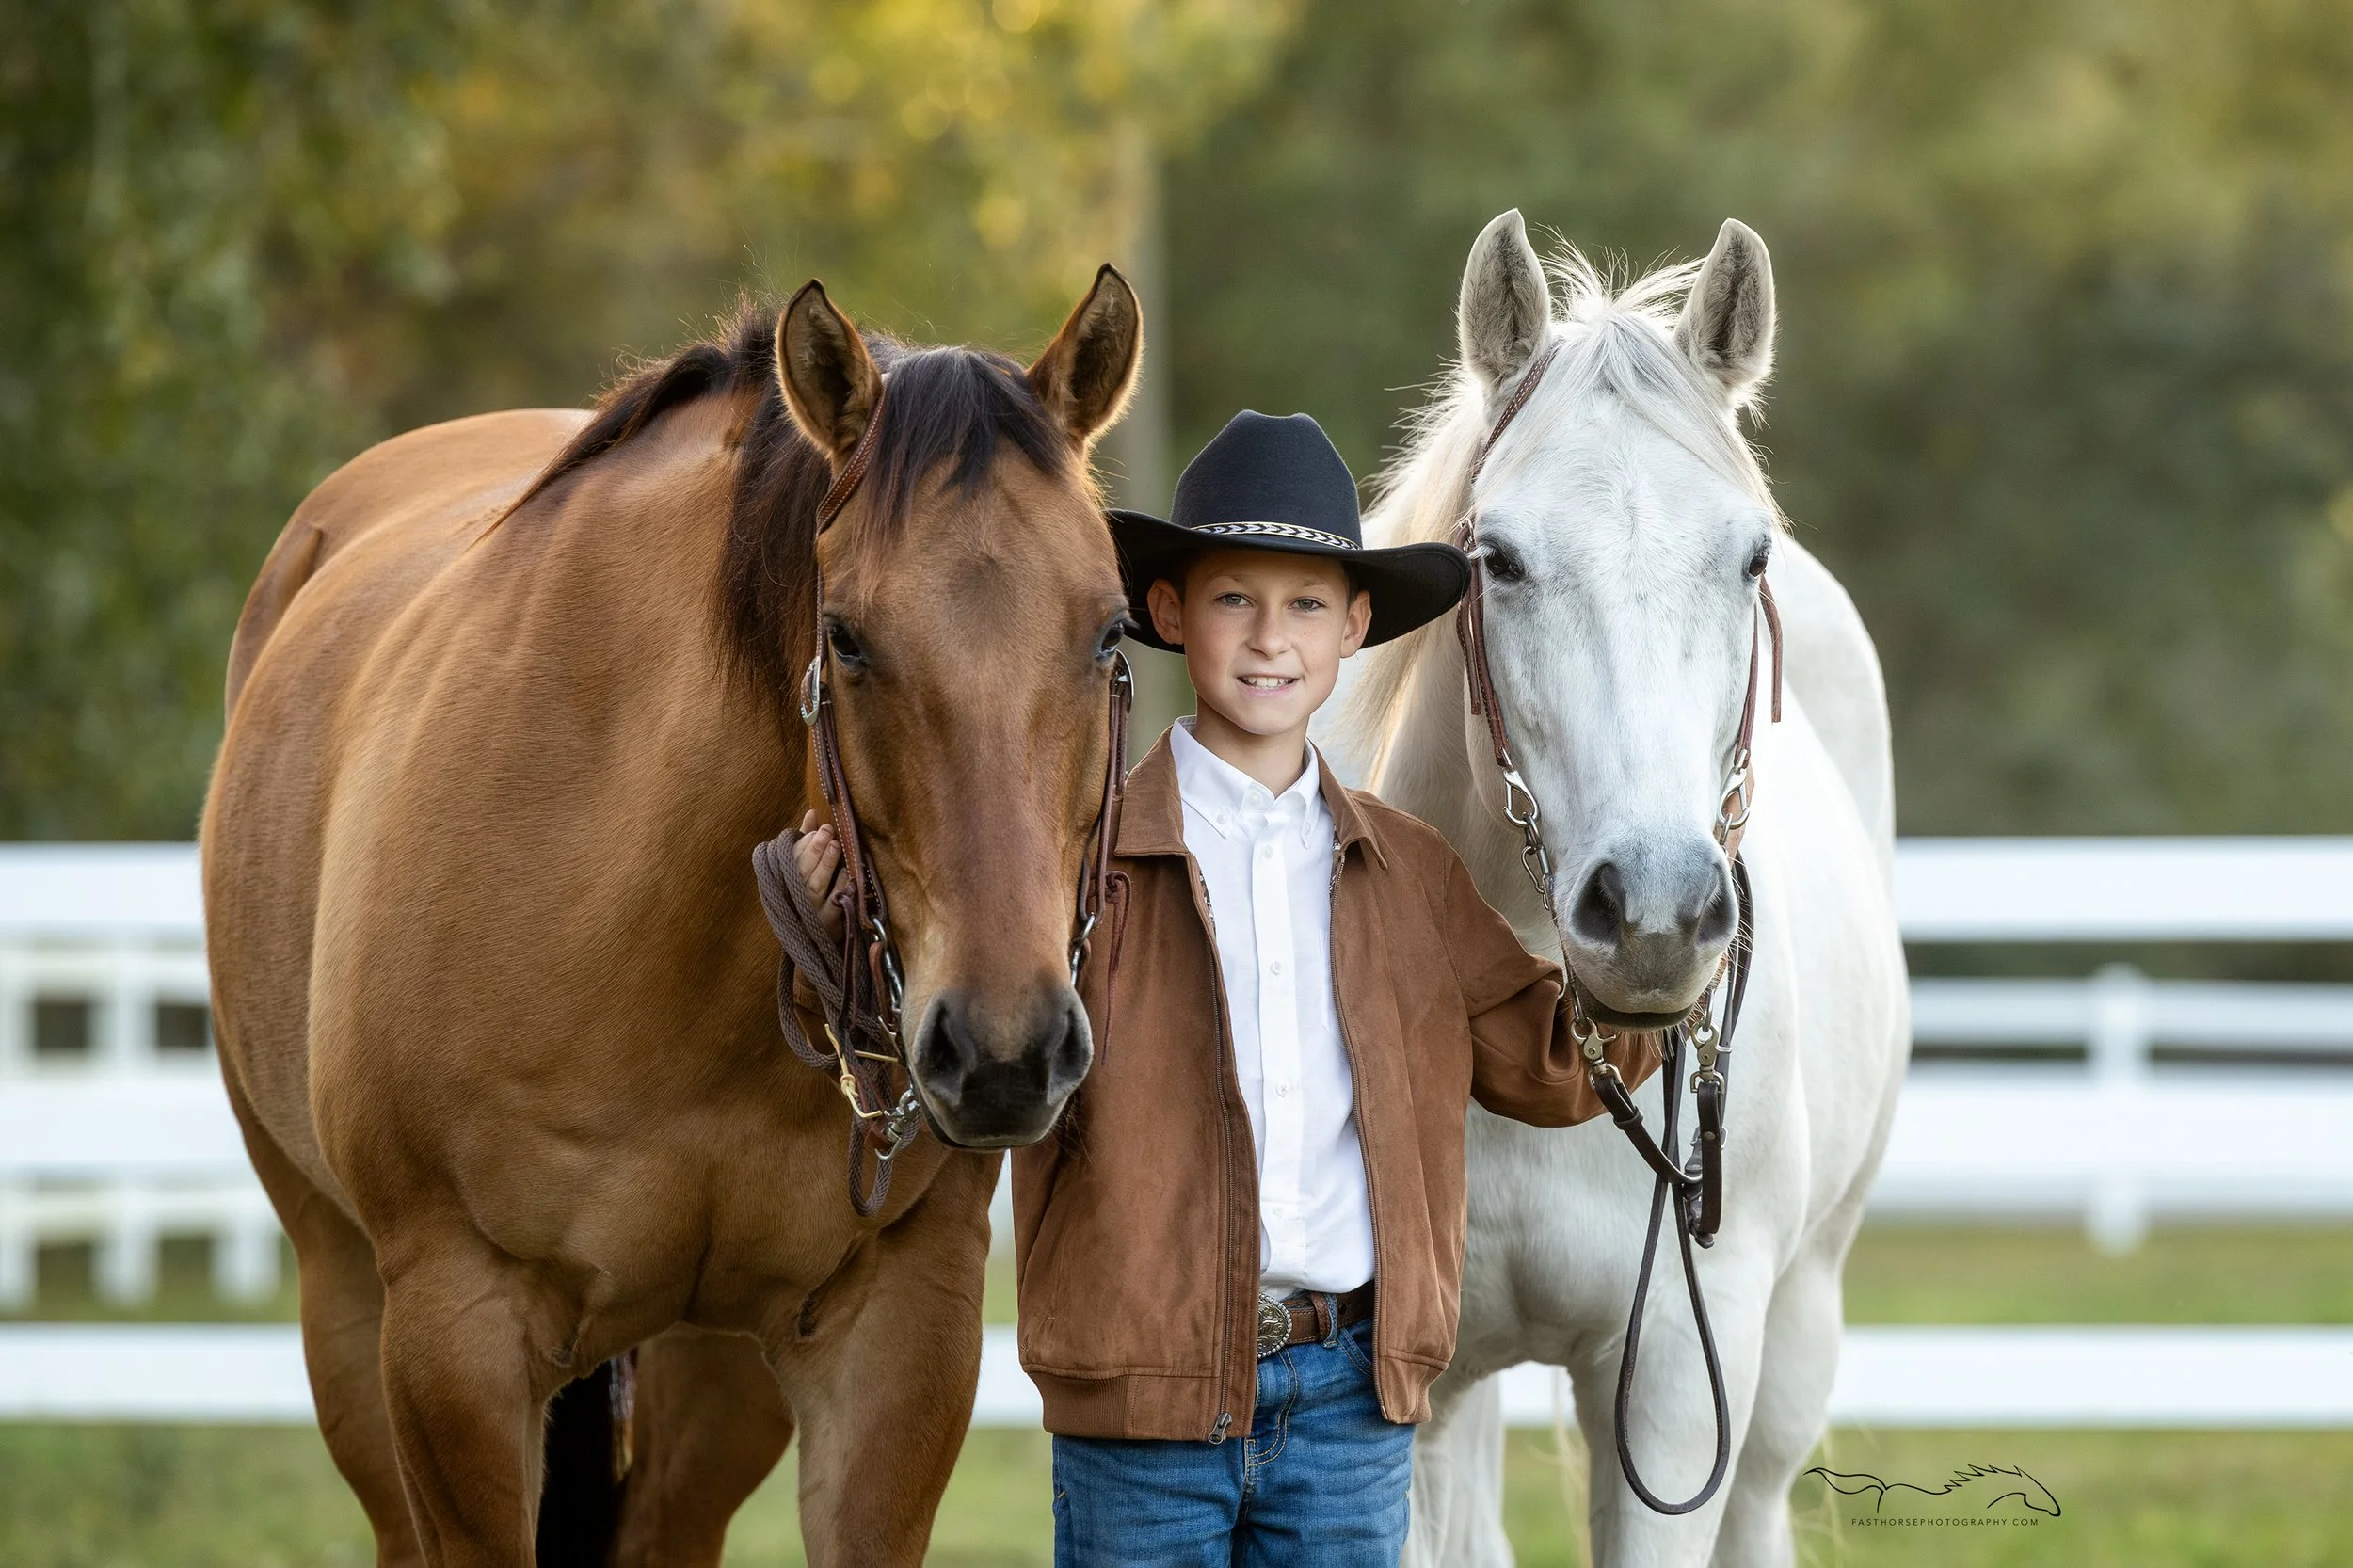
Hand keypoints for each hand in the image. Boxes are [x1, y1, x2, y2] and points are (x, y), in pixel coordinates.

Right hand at [794, 809, 845, 942]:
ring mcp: (810, 910)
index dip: (803, 844)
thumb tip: (812, 813)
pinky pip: (834, 903)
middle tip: (828, 830)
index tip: (818, 829)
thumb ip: (804, 841)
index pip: (789, 860)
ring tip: (836, 846)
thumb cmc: (806, 895)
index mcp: (784, 880)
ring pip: (816, 885)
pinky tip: (847, 873)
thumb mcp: (799, 868)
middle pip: (802, 870)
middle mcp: (795, 895)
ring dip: (826, 865)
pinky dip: (841, 887)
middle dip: (814, 849)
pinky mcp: (827, 923)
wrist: (810, 940)